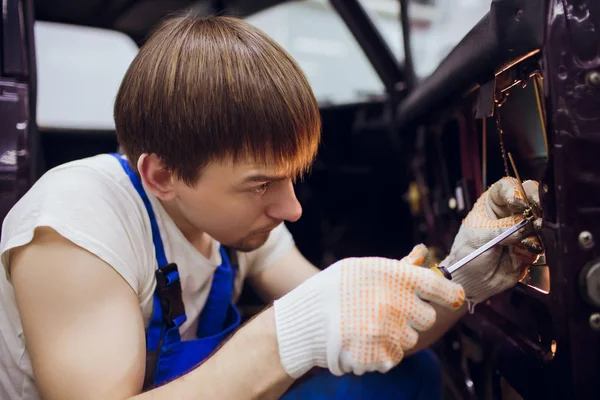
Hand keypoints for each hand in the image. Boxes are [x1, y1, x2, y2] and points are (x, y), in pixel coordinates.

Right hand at [273, 245, 464, 377]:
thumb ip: (397, 266)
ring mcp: (389, 331)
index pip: (439, 286)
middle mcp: (396, 303)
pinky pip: (396, 356)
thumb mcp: (363, 268)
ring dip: (397, 335)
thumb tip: (421, 253)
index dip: (451, 294)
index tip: (455, 297)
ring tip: (369, 326)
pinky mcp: (381, 355)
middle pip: (427, 318)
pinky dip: (383, 352)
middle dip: (413, 316)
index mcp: (394, 276)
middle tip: (389, 312)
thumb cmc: (333, 289)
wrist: (304, 321)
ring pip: (411, 339)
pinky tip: (363, 341)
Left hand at [440, 177, 541, 304]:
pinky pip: (542, 242)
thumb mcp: (479, 237)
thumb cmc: (466, 255)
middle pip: (530, 197)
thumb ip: (502, 228)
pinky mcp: (530, 247)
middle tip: (536, 214)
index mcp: (492, 204)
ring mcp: (522, 230)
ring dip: (537, 227)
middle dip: (536, 203)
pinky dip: (536, 246)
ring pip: (540, 219)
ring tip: (527, 238)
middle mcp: (510, 214)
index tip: (517, 203)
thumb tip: (524, 223)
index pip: (507, 187)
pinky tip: (523, 251)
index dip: (515, 191)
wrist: (472, 282)